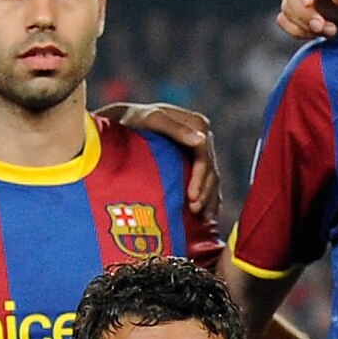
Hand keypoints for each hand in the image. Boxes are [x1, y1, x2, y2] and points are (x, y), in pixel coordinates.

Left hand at [106, 100, 222, 231]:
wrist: (125, 124)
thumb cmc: (136, 120)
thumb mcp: (152, 120)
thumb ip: (175, 128)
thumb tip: (201, 141)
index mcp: (197, 125)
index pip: (205, 153)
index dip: (201, 176)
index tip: (192, 196)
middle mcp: (202, 139)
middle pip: (211, 169)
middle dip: (205, 192)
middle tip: (195, 211)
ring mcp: (200, 154)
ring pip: (212, 180)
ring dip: (209, 200)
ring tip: (202, 218)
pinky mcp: (196, 167)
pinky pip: (208, 186)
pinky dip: (209, 201)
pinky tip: (206, 217)